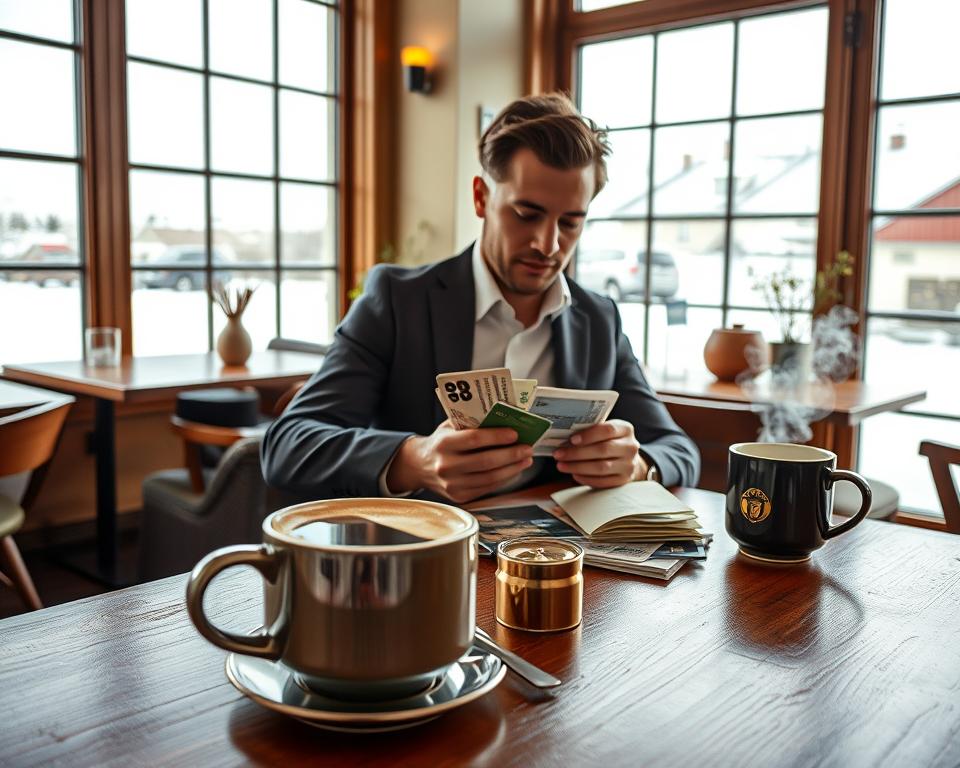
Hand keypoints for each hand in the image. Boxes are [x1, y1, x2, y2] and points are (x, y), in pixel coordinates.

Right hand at [386, 420, 533, 502]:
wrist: (419, 466)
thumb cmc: (441, 442)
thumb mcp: (449, 427)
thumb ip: (471, 424)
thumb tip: (504, 420)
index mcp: (443, 444)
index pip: (474, 439)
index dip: (497, 437)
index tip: (515, 434)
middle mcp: (446, 466)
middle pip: (486, 462)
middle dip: (511, 455)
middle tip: (528, 448)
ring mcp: (453, 485)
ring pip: (490, 479)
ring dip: (513, 469)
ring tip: (526, 459)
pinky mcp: (460, 497)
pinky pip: (488, 489)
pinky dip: (504, 479)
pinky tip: (514, 470)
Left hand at [552, 419, 646, 488]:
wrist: (627, 459)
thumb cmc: (609, 441)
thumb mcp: (605, 431)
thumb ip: (590, 431)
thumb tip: (564, 437)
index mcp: (625, 429)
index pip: (608, 430)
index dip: (588, 435)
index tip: (571, 439)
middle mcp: (630, 447)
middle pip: (602, 450)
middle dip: (577, 453)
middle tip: (559, 454)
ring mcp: (628, 465)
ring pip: (601, 467)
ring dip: (578, 467)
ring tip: (562, 465)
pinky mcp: (623, 480)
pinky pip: (603, 481)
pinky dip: (586, 479)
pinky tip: (574, 474)